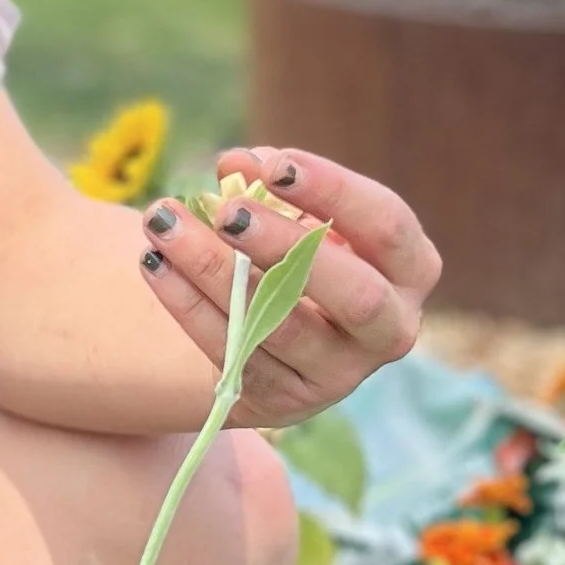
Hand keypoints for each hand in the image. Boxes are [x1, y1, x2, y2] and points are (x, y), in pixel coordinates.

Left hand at [136, 144, 438, 425]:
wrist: (276, 336)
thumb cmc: (300, 252)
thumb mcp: (297, 213)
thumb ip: (272, 184)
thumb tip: (235, 165)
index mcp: (410, 269)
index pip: (386, 227)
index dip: (333, 191)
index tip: (274, 164)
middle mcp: (390, 329)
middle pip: (352, 293)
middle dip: (284, 245)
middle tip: (225, 209)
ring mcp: (340, 374)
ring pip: (280, 327)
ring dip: (216, 271)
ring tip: (163, 223)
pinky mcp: (285, 401)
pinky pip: (233, 352)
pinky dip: (187, 304)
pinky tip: (154, 263)